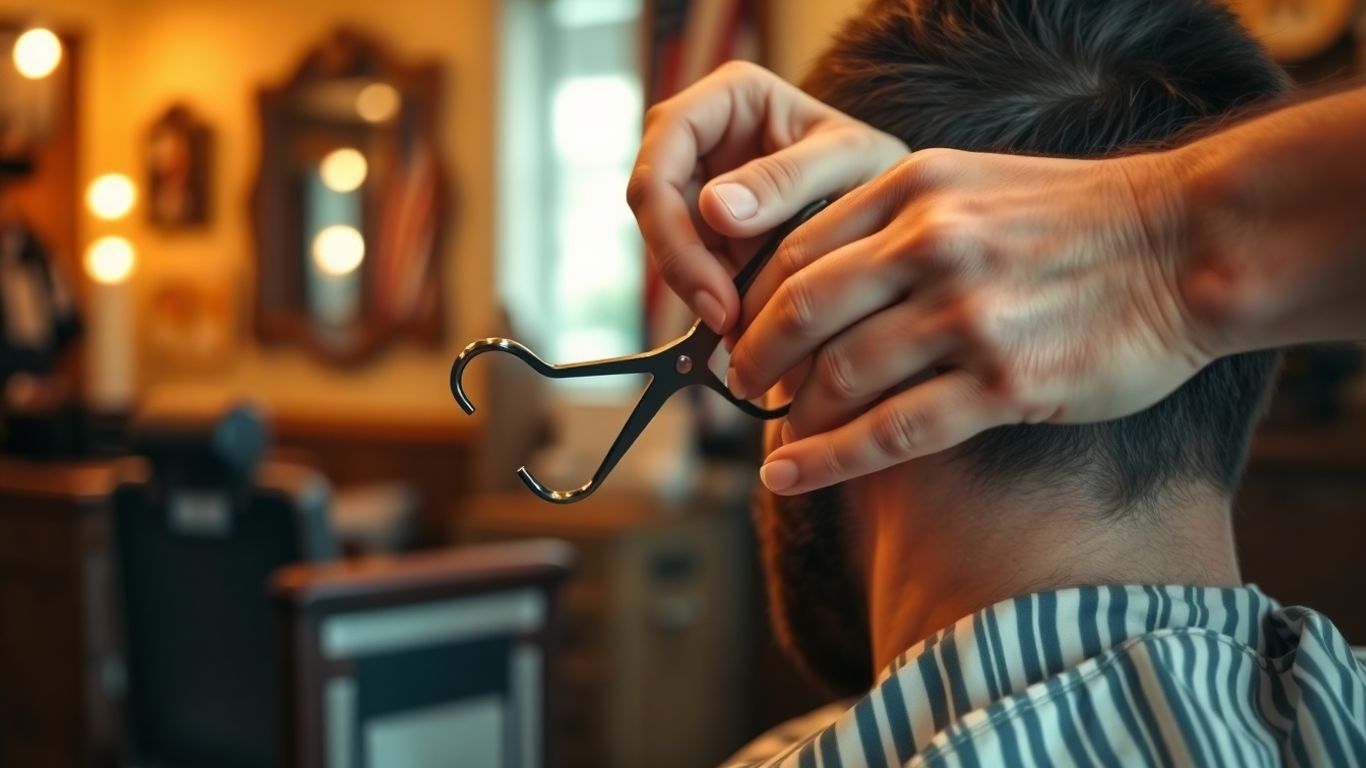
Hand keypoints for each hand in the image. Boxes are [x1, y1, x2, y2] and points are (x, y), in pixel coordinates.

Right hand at [626, 61, 907, 332]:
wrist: (900, 216)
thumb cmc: (880, 170)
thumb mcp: (849, 162)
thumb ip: (787, 178)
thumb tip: (712, 209)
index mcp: (730, 97)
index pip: (666, 145)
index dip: (672, 216)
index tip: (713, 279)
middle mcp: (704, 138)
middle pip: (653, 199)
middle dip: (681, 263)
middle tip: (723, 318)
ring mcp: (702, 189)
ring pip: (665, 242)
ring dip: (696, 289)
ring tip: (744, 329)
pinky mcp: (709, 237)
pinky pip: (691, 271)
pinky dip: (712, 301)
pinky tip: (746, 327)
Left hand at [725, 147, 1215, 493]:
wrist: (1189, 243)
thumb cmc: (1078, 219)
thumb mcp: (973, 183)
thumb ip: (894, 219)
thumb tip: (815, 277)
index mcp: (915, 189)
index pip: (793, 251)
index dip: (751, 304)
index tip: (738, 336)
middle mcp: (931, 245)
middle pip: (800, 312)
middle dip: (753, 360)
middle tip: (738, 389)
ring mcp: (968, 315)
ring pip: (839, 375)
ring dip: (790, 415)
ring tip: (773, 437)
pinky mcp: (1004, 381)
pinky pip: (890, 431)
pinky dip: (826, 460)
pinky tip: (788, 477)